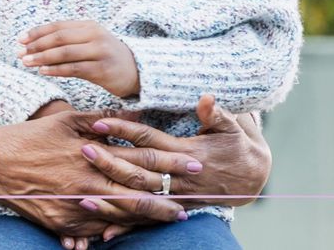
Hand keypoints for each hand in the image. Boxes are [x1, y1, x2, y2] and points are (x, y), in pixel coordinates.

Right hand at [0, 112, 202, 244]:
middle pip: (137, 197)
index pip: (140, 163)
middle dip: (167, 200)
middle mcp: (87, 184)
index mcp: (92, 156)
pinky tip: (130, 230)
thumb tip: (134, 112)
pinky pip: (95, 231)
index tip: (193, 166)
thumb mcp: (68, 119)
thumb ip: (103, 118)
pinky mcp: (63, 223)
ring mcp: (75, 207)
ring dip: (147, 218)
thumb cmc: (32, 136)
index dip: (169, 166)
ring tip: (169, 217)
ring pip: (121, 217)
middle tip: (189, 202)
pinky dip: (114, 230)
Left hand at [17, 20, 140, 98]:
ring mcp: (99, 51)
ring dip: (42, 57)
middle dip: (36, 45)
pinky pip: (74, 68)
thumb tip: (35, 44)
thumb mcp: (90, 42)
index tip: (20, 39)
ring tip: (26, 62)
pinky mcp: (102, 69)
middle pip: (59, 38)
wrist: (138, 71)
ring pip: (64, 52)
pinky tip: (43, 71)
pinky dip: (56, 69)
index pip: (58, 26)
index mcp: (89, 26)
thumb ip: (69, 40)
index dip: (37, 32)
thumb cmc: (107, 57)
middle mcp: (94, 35)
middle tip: (20, 52)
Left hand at [71, 94, 270, 207]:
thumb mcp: (231, 126)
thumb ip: (216, 113)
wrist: (252, 177)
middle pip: (138, 170)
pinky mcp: (176, 210)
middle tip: (82, 150)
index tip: (100, 122)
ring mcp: (176, 196)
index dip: (124, 130)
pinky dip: (127, 227)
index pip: (148, 139)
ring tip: (82, 196)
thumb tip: (207, 98)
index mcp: (185, 151)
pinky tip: (105, 235)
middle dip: (110, 161)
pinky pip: (148, 220)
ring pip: (139, 198)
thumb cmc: (236, 145)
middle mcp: (177, 176)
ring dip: (112, 198)